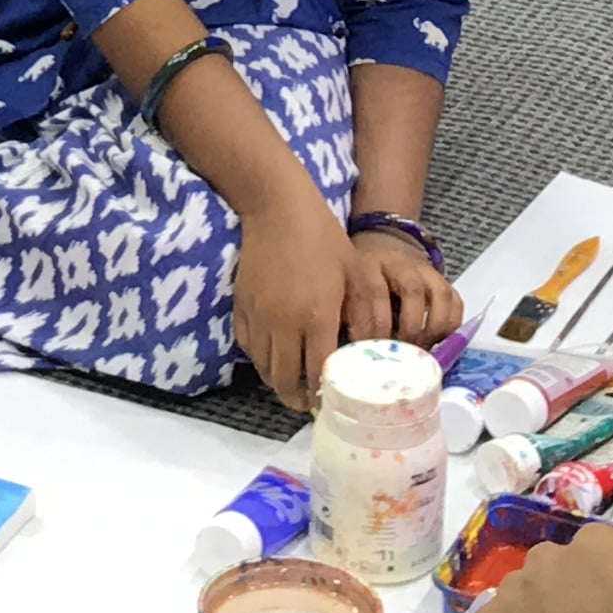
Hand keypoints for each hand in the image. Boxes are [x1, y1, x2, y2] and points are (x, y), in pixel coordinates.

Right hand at [233, 196, 354, 410]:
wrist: (277, 210)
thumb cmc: (324, 239)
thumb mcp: (356, 273)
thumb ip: (367, 314)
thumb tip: (372, 349)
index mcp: (316, 317)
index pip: (318, 372)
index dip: (324, 394)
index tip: (331, 402)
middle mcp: (283, 324)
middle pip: (285, 380)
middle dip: (298, 398)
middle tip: (310, 402)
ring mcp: (258, 316)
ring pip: (263, 368)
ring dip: (278, 381)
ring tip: (292, 385)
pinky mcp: (240, 307)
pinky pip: (248, 347)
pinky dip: (260, 360)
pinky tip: (273, 357)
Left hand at [344, 222, 461, 347]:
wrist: (379, 248)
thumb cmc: (355, 281)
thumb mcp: (341, 292)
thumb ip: (341, 317)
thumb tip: (341, 355)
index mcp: (366, 263)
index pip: (370, 293)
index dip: (368, 328)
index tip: (365, 353)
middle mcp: (397, 261)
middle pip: (411, 291)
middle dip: (407, 330)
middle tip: (400, 357)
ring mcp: (423, 268)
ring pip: (438, 294)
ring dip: (431, 329)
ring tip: (421, 353)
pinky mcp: (440, 278)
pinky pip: (455, 299)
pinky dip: (450, 325)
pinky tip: (437, 343)